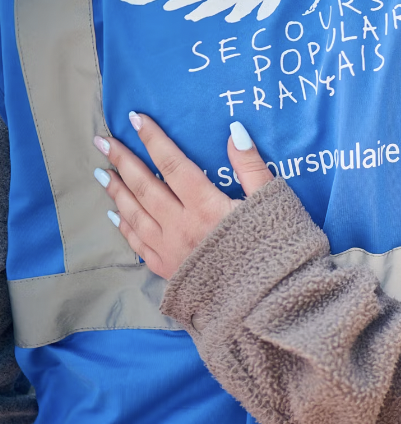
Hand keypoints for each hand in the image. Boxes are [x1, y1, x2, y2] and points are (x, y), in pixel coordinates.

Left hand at [94, 114, 273, 278]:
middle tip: (103, 141)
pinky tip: (115, 215)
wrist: (267, 304)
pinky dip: (123, 226)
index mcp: (206, 206)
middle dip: (123, 161)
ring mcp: (170, 250)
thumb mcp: (271, 203)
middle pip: (145, 187)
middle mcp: (180, 226)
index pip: (174, 165)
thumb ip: (251, 167)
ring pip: (135, 214)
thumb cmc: (275, 250)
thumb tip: (234, 131)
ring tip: (101, 172)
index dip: (154, 140)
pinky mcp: (168, 270)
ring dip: (116, 191)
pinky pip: (137, 243)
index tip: (135, 119)